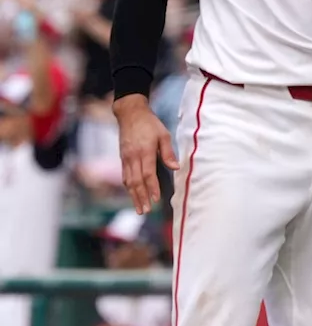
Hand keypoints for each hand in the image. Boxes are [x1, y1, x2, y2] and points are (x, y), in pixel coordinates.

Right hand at [114, 95, 178, 213]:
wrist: (130, 114)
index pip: (148, 173)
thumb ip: (168, 152)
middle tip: (145, 211)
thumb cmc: (150, 124)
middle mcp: (133, 157)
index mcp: (144, 151)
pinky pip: (125, 175)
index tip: (156, 199)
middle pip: (136, 181)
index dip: (152, 187)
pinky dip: (129, 187)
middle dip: (141, 197)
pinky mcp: (122, 158)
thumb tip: (176, 168)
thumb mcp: (163, 134)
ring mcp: (125, 158)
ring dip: (134, 196)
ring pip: (129, 181)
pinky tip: (133, 195)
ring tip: (139, 209)